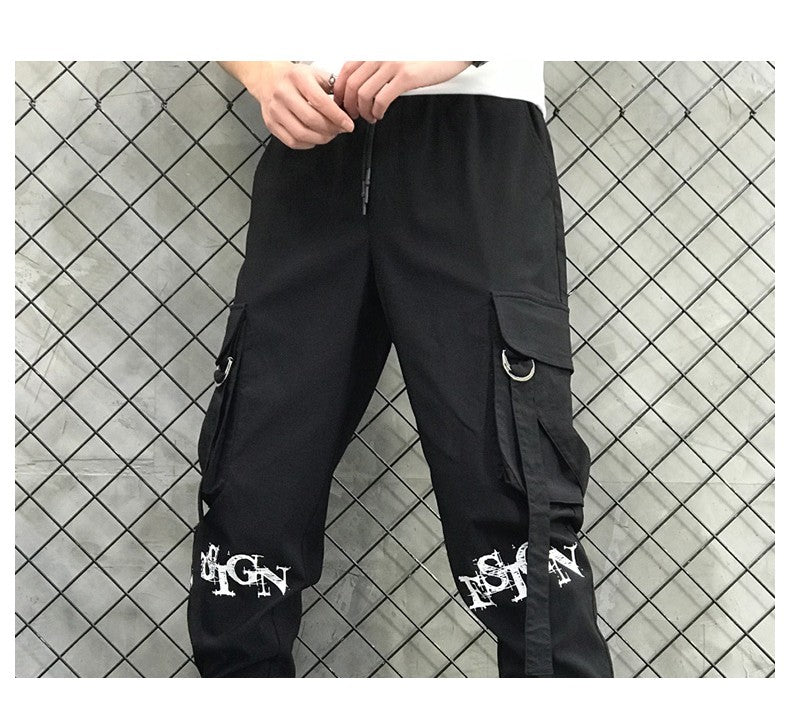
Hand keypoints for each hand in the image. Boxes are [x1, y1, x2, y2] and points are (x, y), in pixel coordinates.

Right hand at [247, 62, 355, 148]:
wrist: (266, 77)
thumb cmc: (294, 77)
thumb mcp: (314, 73)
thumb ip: (332, 87)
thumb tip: (347, 106)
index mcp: (297, 77)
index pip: (320, 102)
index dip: (337, 117)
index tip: (348, 125)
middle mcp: (283, 93)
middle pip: (311, 120)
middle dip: (331, 129)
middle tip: (340, 130)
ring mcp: (275, 110)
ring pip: (301, 134)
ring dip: (320, 139)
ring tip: (329, 135)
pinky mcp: (270, 123)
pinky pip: (292, 142)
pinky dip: (307, 144)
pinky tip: (314, 138)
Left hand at [331, 61, 472, 122]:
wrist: (449, 52)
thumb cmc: (423, 57)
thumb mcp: (394, 58)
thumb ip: (377, 67)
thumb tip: (360, 85)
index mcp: (375, 50)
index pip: (346, 70)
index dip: (340, 90)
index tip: (342, 102)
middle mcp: (380, 55)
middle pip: (352, 85)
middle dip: (349, 105)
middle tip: (354, 115)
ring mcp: (391, 65)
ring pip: (364, 94)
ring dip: (363, 111)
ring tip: (370, 116)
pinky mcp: (405, 77)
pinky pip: (381, 100)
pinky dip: (377, 111)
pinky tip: (380, 114)